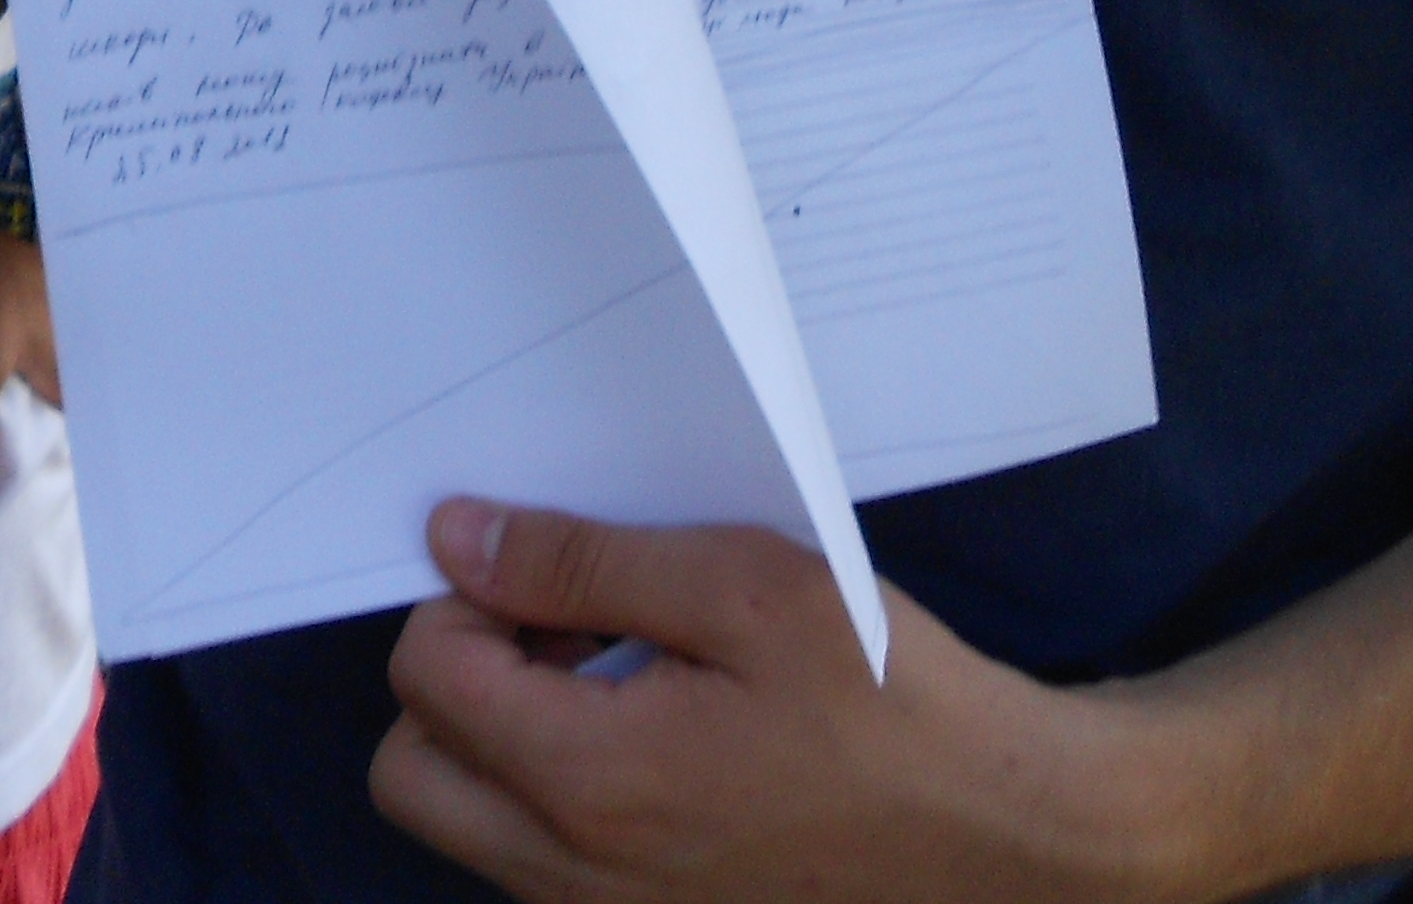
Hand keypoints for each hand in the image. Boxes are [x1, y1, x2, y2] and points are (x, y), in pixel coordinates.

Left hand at [372, 502, 1113, 903]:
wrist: (1002, 830)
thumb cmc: (888, 702)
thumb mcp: (746, 588)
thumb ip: (583, 562)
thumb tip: (457, 540)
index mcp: (587, 779)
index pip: (425, 675)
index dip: (467, 597)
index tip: (552, 571)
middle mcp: (574, 875)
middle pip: (410, 773)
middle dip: (455, 683)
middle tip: (562, 629)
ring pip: (470, 826)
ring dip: (504, 742)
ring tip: (623, 677)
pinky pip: (539, 866)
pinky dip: (557, 797)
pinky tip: (658, 740)